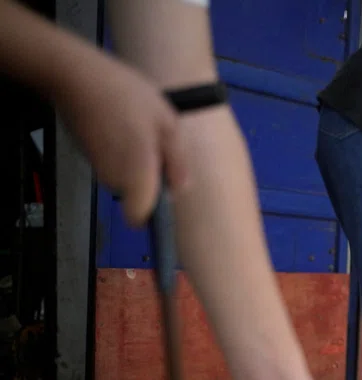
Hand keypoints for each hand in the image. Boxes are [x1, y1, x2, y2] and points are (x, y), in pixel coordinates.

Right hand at [52, 49, 188, 224]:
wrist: (76, 76)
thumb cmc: (128, 97)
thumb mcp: (168, 124)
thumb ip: (177, 161)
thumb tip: (181, 188)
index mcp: (137, 178)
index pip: (138, 218)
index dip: (152, 210)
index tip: (161, 186)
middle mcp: (114, 180)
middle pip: (136, 195)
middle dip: (148, 176)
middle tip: (154, 143)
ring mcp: (98, 168)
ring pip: (124, 178)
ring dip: (134, 161)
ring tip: (137, 128)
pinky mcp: (87, 155)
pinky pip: (111, 163)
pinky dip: (118, 151)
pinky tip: (119, 124)